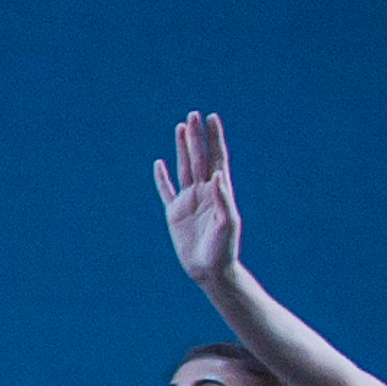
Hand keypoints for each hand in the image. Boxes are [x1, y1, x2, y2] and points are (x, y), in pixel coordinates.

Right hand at [159, 112, 242, 282]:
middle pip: (199, 158)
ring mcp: (189, 201)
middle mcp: (204, 192)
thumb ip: (223, 199)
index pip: (217, 159)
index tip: (212, 119)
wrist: (211, 270)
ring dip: (182, 148)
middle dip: (196, 137)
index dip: (215, 139)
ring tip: (180, 128)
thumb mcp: (227, 224)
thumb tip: (217, 174)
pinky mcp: (175, 213)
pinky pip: (166, 190)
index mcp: (219, 192)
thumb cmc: (224, 248)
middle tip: (193, 115)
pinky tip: (159, 163)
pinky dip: (162, 177)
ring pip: (184, 168)